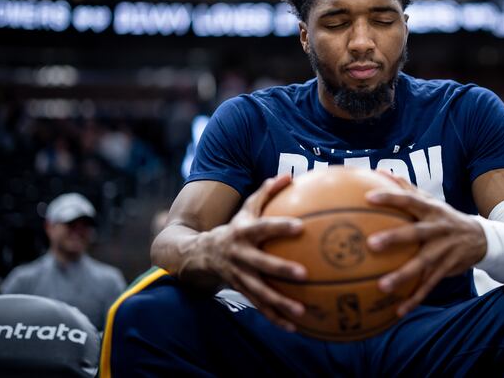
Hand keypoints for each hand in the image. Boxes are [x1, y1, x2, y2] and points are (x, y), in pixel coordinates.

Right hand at [192, 174, 306, 331]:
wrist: (200, 255)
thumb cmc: (234, 228)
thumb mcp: (245, 209)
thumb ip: (265, 193)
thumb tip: (288, 176)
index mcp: (243, 233)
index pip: (263, 227)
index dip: (280, 226)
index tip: (300, 226)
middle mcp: (240, 256)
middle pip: (261, 263)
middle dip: (281, 269)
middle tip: (304, 274)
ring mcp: (239, 276)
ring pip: (260, 291)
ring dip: (280, 303)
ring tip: (301, 311)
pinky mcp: (241, 292)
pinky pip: (260, 307)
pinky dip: (276, 318)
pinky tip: (295, 327)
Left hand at [366, 173, 485, 316]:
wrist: (481, 238)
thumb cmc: (444, 217)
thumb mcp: (431, 201)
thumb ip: (406, 188)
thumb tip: (380, 171)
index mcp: (432, 210)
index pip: (409, 200)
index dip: (390, 197)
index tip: (368, 198)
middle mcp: (438, 230)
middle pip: (416, 233)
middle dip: (394, 238)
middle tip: (371, 244)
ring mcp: (444, 251)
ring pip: (423, 265)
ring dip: (403, 276)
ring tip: (382, 286)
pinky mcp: (447, 270)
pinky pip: (429, 286)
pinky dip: (414, 299)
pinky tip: (398, 311)